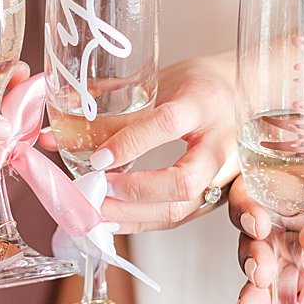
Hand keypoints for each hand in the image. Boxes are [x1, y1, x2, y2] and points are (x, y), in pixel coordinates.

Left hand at [96, 54, 241, 233]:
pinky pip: (181, 216)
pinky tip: (116, 218)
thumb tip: (56, 136)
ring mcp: (225, 173)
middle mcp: (221, 142)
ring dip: (134, 215)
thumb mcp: (162, 81)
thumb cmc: (200, 84)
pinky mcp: (219, 193)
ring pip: (183, 208)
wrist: (247, 94)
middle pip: (184, 181)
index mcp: (205, 102)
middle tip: (96, 189)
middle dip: (133, 193)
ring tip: (97, 209)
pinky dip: (144, 222)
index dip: (130, 143)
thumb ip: (116, 108)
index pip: (168, 123)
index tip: (96, 158)